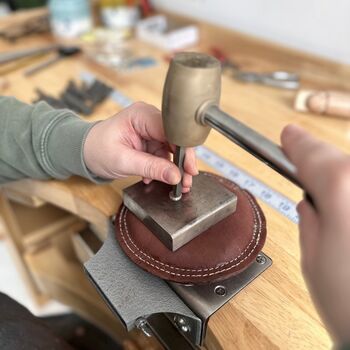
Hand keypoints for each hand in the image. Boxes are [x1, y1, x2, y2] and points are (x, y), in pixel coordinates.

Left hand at [83, 102, 197, 191]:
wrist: (85, 152)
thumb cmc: (97, 150)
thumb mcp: (124, 161)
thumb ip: (151, 168)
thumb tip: (176, 176)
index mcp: (141, 115)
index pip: (171, 130)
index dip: (184, 150)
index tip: (189, 169)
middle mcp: (149, 119)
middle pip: (176, 139)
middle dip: (182, 162)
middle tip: (186, 181)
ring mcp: (150, 129)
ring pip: (173, 148)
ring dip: (174, 168)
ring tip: (177, 185)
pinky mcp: (150, 140)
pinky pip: (164, 154)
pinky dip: (165, 167)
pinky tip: (159, 178)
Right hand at [281, 124, 349, 345]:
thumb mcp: (312, 258)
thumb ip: (309, 218)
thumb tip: (310, 202)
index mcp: (343, 191)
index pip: (313, 154)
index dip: (297, 144)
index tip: (288, 136)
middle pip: (341, 161)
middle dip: (322, 165)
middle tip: (304, 175)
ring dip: (343, 182)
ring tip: (332, 208)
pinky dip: (349, 196)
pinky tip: (344, 216)